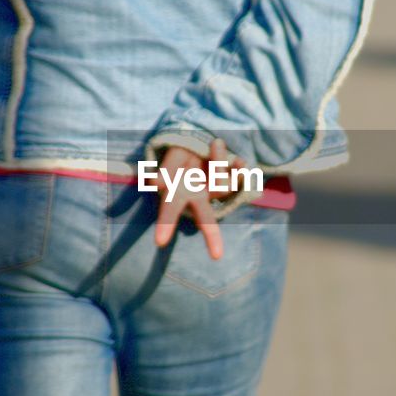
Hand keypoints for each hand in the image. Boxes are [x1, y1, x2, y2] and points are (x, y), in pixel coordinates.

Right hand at [152, 139, 245, 259]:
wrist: (201, 140)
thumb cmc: (180, 153)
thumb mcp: (172, 159)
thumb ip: (167, 171)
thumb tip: (154, 183)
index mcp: (178, 194)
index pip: (170, 211)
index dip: (165, 226)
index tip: (160, 242)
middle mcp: (198, 197)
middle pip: (205, 219)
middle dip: (211, 236)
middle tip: (216, 256)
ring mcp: (215, 189)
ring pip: (222, 185)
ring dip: (219, 161)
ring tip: (216, 143)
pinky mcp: (233, 179)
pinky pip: (239, 177)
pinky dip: (241, 169)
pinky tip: (241, 163)